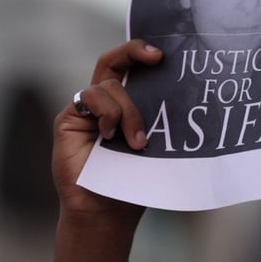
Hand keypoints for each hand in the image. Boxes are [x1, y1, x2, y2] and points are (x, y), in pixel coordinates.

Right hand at [50, 39, 161, 261]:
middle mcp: (103, 103)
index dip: (142, 52)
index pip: (130, 68)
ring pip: (109, 86)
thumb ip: (159, 121)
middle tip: (157, 57)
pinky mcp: (68, 119)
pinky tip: (109, 136)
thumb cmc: (132, 182)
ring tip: (137, 142)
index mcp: (124, 105)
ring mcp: (85, 110)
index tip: (164, 54)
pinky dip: (107, 113)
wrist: (106, 211)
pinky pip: (90, 98)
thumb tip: (191, 99)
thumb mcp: (154, 147)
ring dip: (128, 111)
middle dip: (134, 50)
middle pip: (113, 61)